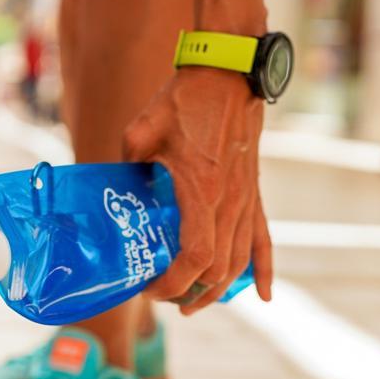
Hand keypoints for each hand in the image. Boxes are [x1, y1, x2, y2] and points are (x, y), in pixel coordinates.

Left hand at [123, 66, 272, 312]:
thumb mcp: (140, 132)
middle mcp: (230, 203)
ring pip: (240, 261)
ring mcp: (246, 200)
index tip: (150, 287)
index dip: (174, 283)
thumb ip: (126, 165)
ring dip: (219, 289)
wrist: (228, 75)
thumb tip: (114, 190)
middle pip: (218, 269)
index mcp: (202, 192)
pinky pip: (265, 239)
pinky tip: (264, 296)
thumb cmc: (184, 101)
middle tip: (163, 298)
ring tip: (194, 303)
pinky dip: (265, 270)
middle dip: (190, 294)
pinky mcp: (254, 194)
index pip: (195, 257)